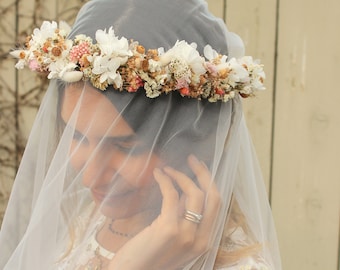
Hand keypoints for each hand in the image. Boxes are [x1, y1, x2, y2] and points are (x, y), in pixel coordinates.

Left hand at [108, 155, 221, 269]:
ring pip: (195, 194)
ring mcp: (186, 235)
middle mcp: (200, 239)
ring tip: (168, 169)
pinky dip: (165, 180)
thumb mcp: (173, 239)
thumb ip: (182, 218)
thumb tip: (183, 193)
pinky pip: (171, 195)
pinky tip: (158, 174)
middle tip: (192, 159)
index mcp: (204, 242)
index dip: (210, 183)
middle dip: (204, 173)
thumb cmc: (149, 258)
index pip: (216, 205)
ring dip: (181, 175)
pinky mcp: (168, 229)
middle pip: (212, 197)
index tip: (200, 168)